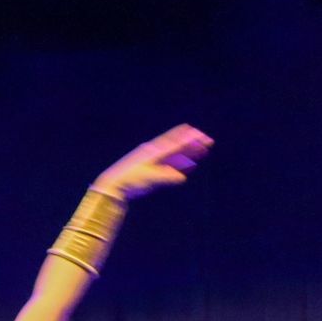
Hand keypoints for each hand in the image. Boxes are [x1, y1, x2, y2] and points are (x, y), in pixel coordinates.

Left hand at [91, 124, 212, 202]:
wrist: (113, 185)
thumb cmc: (129, 180)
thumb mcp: (148, 178)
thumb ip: (165, 176)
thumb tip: (181, 177)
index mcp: (154, 151)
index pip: (175, 142)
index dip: (189, 139)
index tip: (202, 136)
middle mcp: (155, 152)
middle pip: (178, 145)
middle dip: (193, 143)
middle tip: (208, 142)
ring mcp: (153, 160)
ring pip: (175, 154)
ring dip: (189, 153)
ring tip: (202, 151)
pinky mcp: (152, 169)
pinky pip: (169, 164)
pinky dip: (180, 164)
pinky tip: (187, 166)